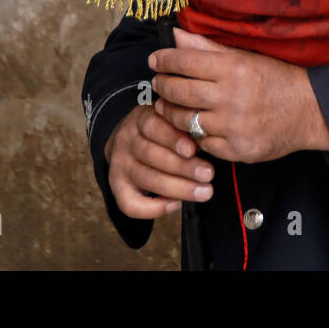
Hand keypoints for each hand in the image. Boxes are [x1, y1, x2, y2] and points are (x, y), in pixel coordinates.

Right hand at [104, 103, 215, 218]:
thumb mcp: (172, 118)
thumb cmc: (166, 129)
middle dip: (182, 167)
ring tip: (204, 192)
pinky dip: (153, 209)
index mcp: (141, 118)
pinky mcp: (117, 186)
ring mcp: (120, 164)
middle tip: (208, 174)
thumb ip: (186, 126)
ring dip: (177, 188)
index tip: (194, 149)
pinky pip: (129, 204)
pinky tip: (176, 205)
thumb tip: (211, 139)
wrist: (132, 140)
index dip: (173, 139)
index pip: (152, 126)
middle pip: (150, 154)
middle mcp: (127, 140)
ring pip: (145, 178)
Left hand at [149, 28, 328, 163]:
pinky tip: (195, 124)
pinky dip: (194, 134)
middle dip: (163, 85)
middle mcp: (233, 98)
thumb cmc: (277, 79)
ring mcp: (234, 127)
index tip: (155, 59)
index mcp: (235, 69)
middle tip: (159, 82)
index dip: (165, 60)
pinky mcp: (237, 150)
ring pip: (185, 120)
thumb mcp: (246, 57)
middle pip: (179, 92)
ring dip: (171, 112)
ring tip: (169, 104)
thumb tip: (177, 36)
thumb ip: (208, 48)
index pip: (185, 62)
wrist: (310, 111)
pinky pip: (202, 143)